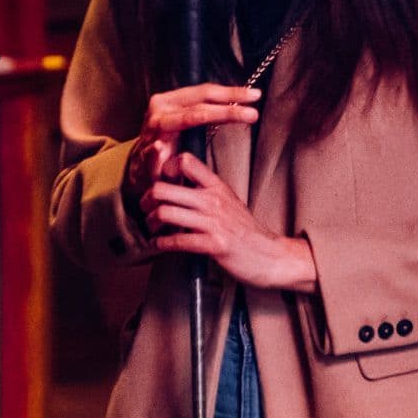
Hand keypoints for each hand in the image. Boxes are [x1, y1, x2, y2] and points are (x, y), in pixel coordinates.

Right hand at [120, 85, 262, 226]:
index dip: (230, 93)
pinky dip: (157, 152)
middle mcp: (160, 110)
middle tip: (253, 112)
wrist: (139, 168)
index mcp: (171, 101)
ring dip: (215, 115)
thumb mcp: (185, 124)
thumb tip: (237, 102)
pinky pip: (153, 153)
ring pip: (187, 119)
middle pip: (201, 104)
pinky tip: (160, 148)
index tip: (255, 95)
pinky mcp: (143, 156)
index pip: (204, 92)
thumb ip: (205, 113)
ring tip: (234, 114)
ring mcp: (151, 132)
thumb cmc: (167, 144)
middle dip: (230, 107)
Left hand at [145, 152, 314, 288]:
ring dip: (152, 222)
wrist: (271, 255)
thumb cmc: (246, 231)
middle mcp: (213, 200)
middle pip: (163, 188)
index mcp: (216, 186)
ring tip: (153, 228)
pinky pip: (177, 240)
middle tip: (146, 208)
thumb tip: (178, 187)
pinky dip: (162, 244)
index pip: (184, 161)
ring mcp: (214, 222)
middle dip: (147, 200)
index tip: (159, 183)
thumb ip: (206, 192)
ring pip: (165, 212)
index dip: (164, 169)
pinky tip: (160, 245)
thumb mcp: (228, 202)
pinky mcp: (214, 244)